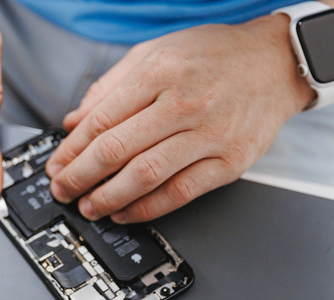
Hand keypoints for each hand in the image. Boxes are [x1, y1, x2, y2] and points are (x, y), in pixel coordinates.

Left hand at [46, 15, 314, 222]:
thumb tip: (74, 122)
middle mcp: (183, 103)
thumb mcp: (155, 52)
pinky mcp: (230, 161)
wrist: (277, 61)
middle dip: (81, 177)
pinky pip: (181, 192)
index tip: (56, 166)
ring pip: (146, 175)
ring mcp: (210, 134)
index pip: (101, 120)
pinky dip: (148, 208)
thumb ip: (110, 86)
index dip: (72, 150)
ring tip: (89, 207)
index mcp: (159, 72)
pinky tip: (127, 212)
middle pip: (117, 150)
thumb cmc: (214, 56)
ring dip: (109, 198)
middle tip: (63, 190)